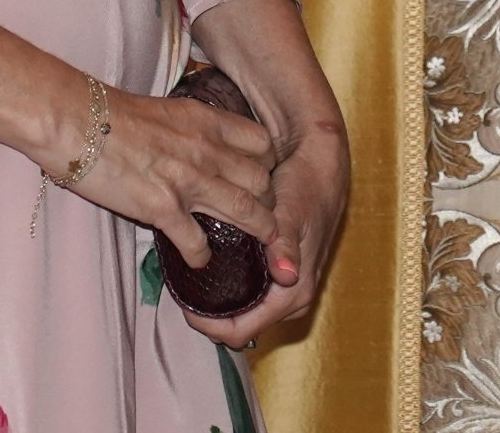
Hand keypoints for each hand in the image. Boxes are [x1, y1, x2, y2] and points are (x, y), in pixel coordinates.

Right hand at [44, 86, 278, 269]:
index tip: (260, 178)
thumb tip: (198, 142)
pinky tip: (197, 259)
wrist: (74, 119)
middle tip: (260, 216)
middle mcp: (205, 149)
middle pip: (262, 181)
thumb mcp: (163, 109)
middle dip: (267, 203)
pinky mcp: (163, 208)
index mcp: (204, 120)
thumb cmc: (109, 112)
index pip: (262, 143)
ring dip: (254, 233)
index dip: (267, 164)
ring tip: (253, 245)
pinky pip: (199, 243)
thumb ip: (189, 128)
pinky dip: (202, 257)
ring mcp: (187, 180)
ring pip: (247, 213)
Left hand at [179, 124, 348, 348]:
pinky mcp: (278, 272)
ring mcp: (285, 287)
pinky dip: (228, 288)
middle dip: (209, 316)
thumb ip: (286, 243)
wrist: (320, 168)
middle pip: (240, 325)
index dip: (209, 326)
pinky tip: (208, 267)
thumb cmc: (306, 188)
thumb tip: (286, 274)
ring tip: (188, 281)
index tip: (182, 308)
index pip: (242, 331)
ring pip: (244, 311)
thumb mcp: (293, 212)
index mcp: (294, 293)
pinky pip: (249, 294)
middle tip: (179, 292)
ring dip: (217, 303)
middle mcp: (290, 298)